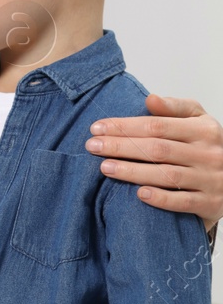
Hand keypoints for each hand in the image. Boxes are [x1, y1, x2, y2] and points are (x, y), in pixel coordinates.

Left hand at [87, 94, 222, 227]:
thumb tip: (150, 98)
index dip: (125, 126)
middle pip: (158, 149)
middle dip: (121, 147)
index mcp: (205, 130)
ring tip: (105, 167)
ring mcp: (212, 180)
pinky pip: (183, 202)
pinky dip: (161, 198)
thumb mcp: (199, 122)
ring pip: (168, 175)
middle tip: (92, 146)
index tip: (97, 127)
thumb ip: (175, 109)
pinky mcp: (211, 204)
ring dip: (133, 172)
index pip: (158, 126)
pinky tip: (139, 194)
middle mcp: (209, 154)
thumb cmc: (208, 147)